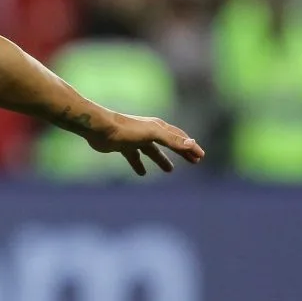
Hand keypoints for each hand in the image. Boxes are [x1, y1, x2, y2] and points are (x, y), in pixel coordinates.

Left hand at [86, 113, 204, 175]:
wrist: (100, 128)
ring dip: (161, 159)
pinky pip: (134, 157)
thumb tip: (192, 144)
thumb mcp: (153, 134)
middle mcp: (148, 132)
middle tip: (194, 162)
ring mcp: (135, 139)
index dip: (190, 146)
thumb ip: (171, 139)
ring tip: (170, 170)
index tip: (200, 156)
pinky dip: (139, 164)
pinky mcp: (123, 146)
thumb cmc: (127, 129)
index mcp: (157, 127)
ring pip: (152, 151)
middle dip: (181, 152)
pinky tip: (142, 173)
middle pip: (168, 143)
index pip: (179, 137)